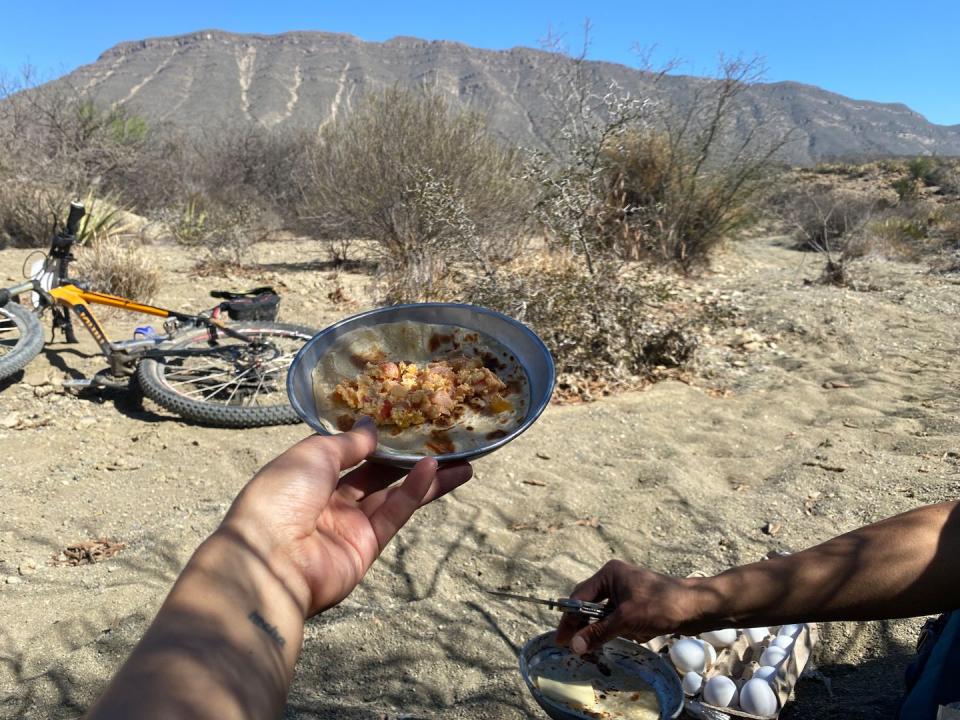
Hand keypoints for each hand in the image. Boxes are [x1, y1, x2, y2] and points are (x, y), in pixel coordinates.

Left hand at [219, 417, 472, 616]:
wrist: (272, 560)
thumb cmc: (281, 496)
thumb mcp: (312, 455)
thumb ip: (347, 442)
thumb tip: (371, 427)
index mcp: (307, 475)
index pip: (346, 453)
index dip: (373, 438)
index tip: (403, 420)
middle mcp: (329, 499)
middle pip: (376, 474)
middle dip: (407, 457)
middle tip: (442, 441)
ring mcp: (350, 525)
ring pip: (394, 494)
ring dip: (426, 476)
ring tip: (462, 460)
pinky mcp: (367, 546)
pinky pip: (395, 513)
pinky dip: (414, 491)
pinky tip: (436, 470)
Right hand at [556, 560, 703, 654]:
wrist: (697, 606)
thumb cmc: (661, 605)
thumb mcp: (626, 619)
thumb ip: (598, 632)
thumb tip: (575, 646)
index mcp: (609, 574)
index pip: (579, 597)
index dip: (569, 619)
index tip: (560, 640)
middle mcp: (615, 580)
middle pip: (590, 605)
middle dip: (584, 626)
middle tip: (573, 647)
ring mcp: (627, 592)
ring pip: (604, 614)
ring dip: (601, 629)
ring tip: (591, 648)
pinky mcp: (638, 604)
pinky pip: (619, 618)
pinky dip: (617, 629)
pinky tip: (622, 639)